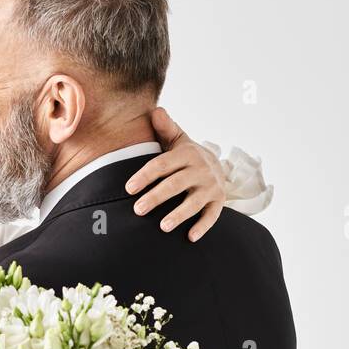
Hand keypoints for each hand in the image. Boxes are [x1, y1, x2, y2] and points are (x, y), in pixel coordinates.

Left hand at [125, 107, 226, 240]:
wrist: (217, 165)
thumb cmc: (186, 156)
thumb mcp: (178, 140)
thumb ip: (165, 128)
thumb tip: (154, 111)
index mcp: (187, 154)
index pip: (163, 165)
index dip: (145, 176)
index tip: (129, 189)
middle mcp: (201, 169)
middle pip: (175, 185)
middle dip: (156, 197)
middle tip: (138, 210)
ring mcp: (211, 186)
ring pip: (194, 203)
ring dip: (179, 215)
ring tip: (162, 227)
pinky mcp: (219, 201)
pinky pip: (212, 216)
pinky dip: (202, 227)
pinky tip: (190, 237)